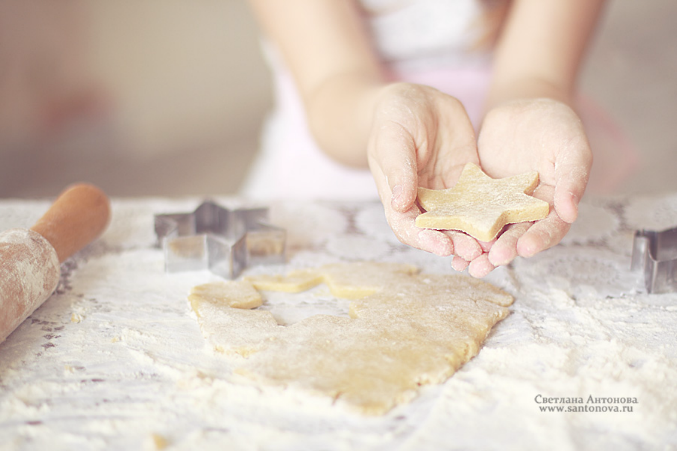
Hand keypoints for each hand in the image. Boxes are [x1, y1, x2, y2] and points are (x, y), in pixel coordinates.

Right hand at [367, 82, 483, 261]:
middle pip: (438, 230)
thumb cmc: (394, 116)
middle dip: (455, 243)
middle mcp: (423, 200)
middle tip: (475, 252)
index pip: (408, 226)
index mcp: (398, 195)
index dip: (424, 239)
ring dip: (475, 235)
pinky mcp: (469, 180)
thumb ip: (398, 170)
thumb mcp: (393, 139)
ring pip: (462, 221)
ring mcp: (448, 192)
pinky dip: (493, 214)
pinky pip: (482, 201)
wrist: (418, 98)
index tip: (443, 246)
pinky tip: (508, 220)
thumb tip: (400, 204)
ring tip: (493, 246)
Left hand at [453, 98, 591, 276]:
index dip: (538, 240)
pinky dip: (460, 230)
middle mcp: (528, 213)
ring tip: (465, 265)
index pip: (550, 229)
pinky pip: (469, 216)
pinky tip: (446, 241)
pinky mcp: (479, 198)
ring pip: (491, 234)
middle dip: (503, 252)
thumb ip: (573, 177)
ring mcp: (502, 207)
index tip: (524, 250)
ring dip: (479, 252)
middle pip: (517, 238)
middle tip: (488, 264)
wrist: (523, 109)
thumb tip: (571, 213)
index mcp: (555, 205)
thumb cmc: (556, 126)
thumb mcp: (571, 146)